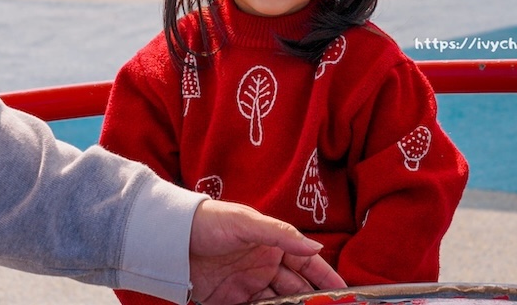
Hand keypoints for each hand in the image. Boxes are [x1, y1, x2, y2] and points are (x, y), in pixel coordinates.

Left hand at [189, 200, 346, 304]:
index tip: (344, 292)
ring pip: (279, 301)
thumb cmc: (211, 221)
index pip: (307, 263)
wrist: (172, 237)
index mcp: (274, 244)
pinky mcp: (231, 299)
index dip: (325, 277)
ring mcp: (250, 284)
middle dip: (312, 298)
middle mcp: (266, 265)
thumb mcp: (247, 223)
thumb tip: (315, 246)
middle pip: (296, 287)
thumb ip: (281, 235)